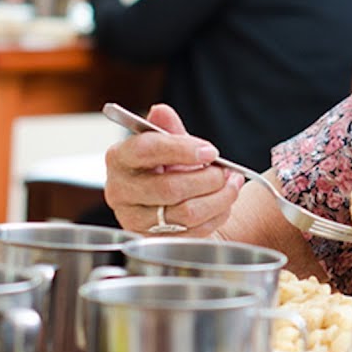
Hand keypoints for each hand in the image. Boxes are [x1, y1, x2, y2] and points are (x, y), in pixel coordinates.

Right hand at [103, 103, 243, 235]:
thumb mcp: (167, 144)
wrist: (169, 204)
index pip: (146, 150)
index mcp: (119, 158)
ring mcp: (134, 219)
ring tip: (232, 185)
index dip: (182, 149)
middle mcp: (119, 190)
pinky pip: (193, 232)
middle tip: (228, 172)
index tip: (211, 151)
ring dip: (219, 198)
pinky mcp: (154, 240)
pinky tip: (223, 204)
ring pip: (186, 213)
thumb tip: (161, 111)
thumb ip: (167, 128)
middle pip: (170, 188)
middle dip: (209, 179)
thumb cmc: (166, 168)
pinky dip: (216, 216)